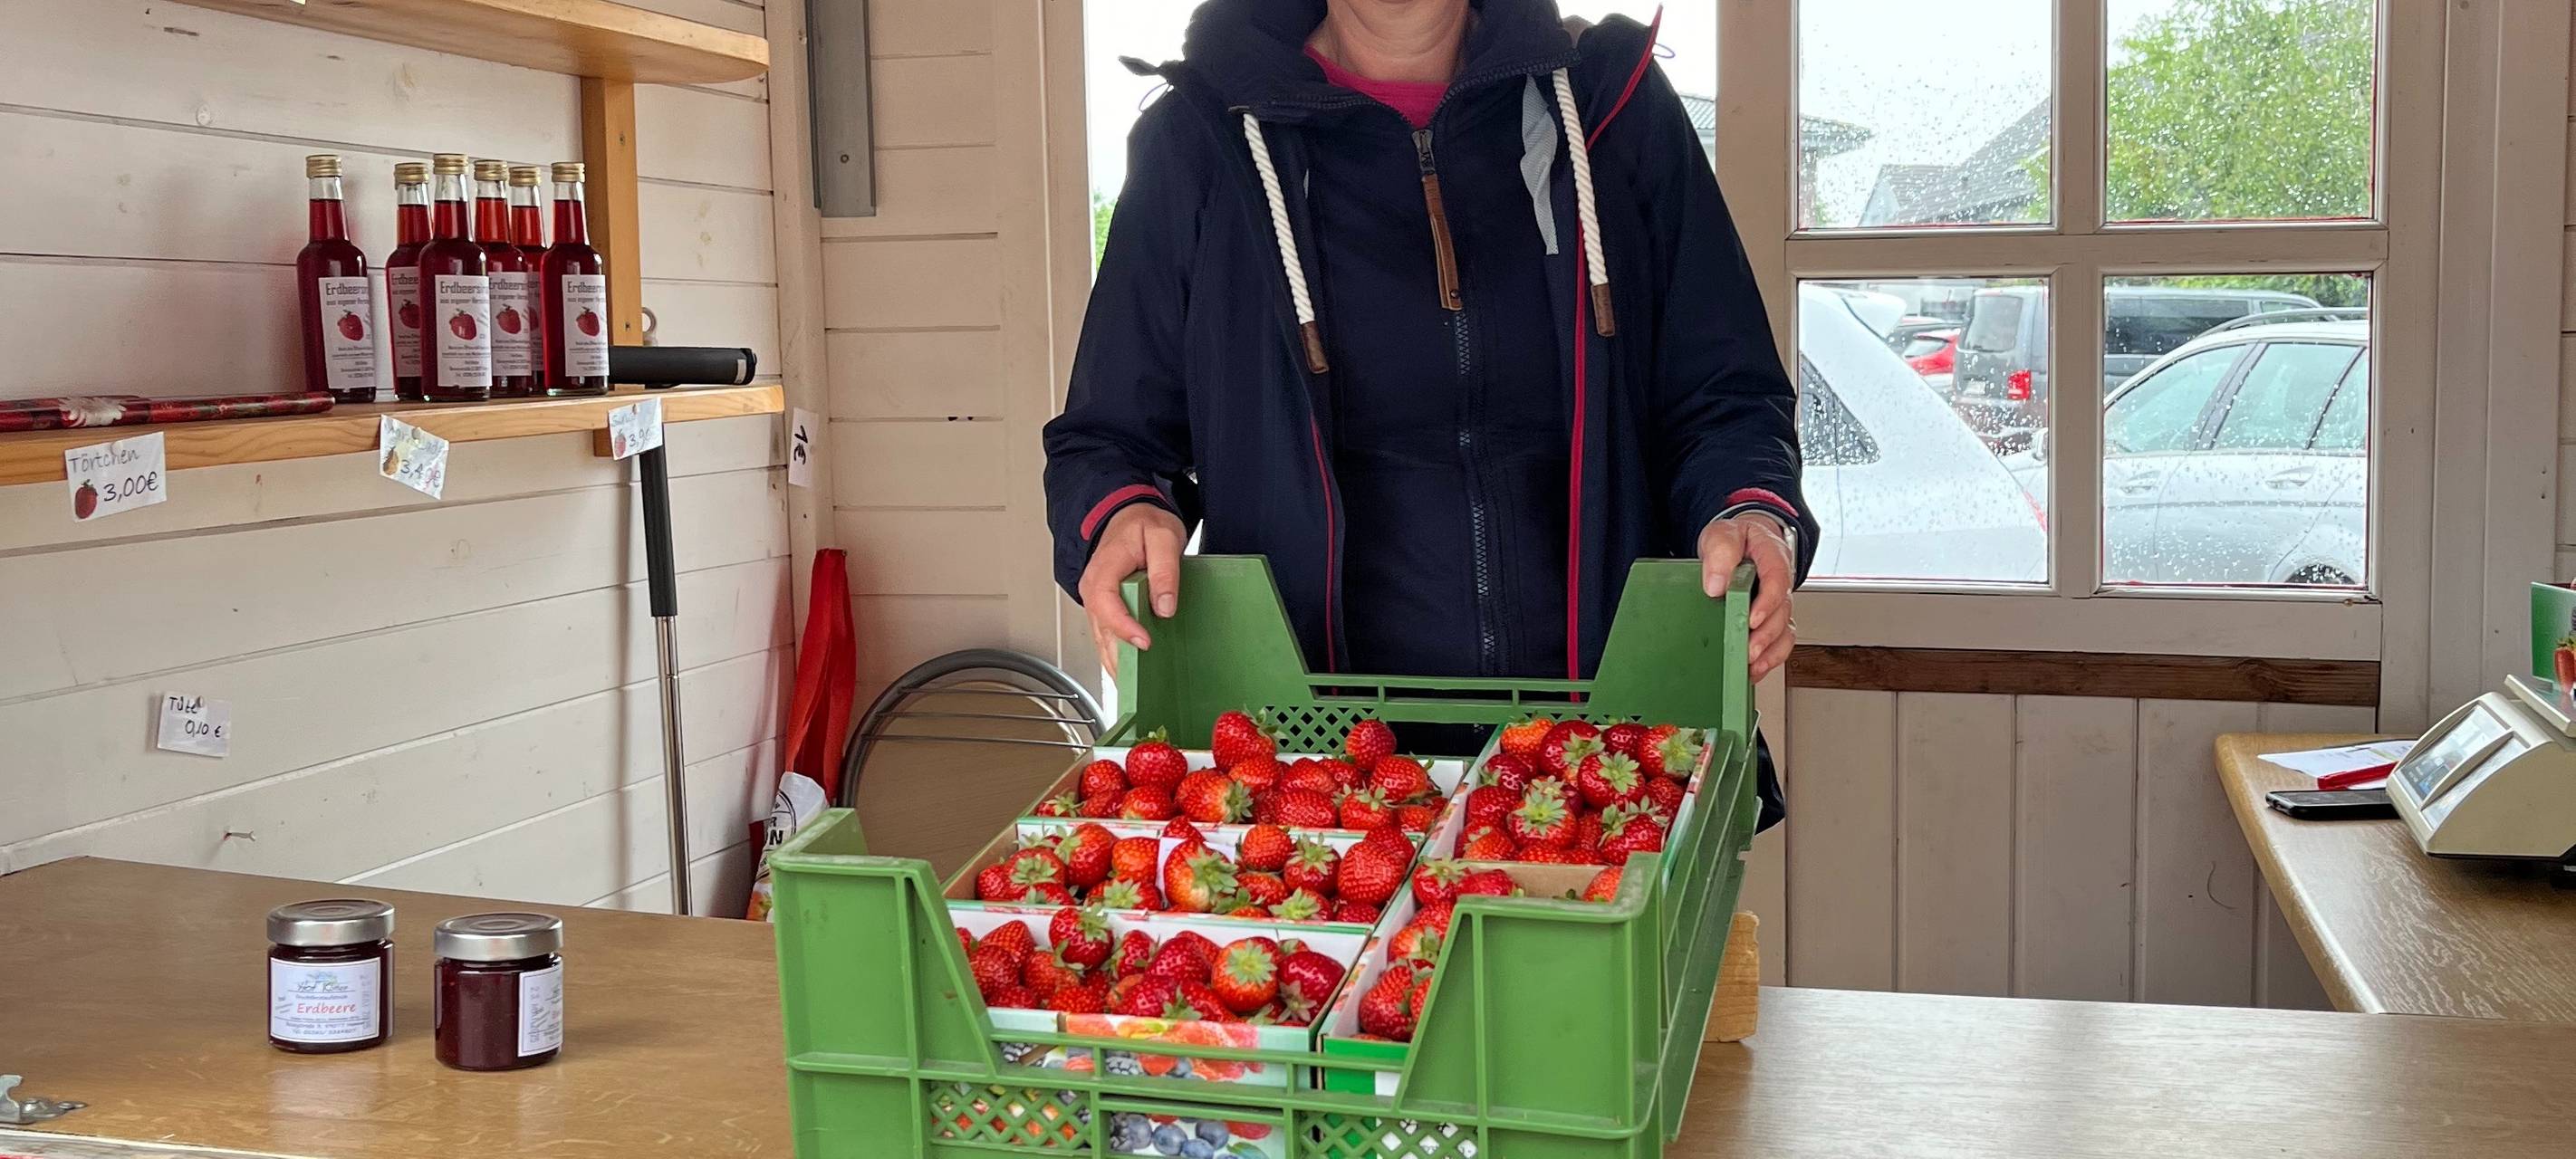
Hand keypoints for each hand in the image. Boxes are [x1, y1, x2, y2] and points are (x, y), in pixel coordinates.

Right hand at [1078, 502, 1186, 677]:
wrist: (1128, 515)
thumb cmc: (1142, 524)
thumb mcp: (1162, 537)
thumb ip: (1164, 570)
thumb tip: (1165, 605)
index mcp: (1103, 570)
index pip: (1106, 605)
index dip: (1124, 627)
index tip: (1145, 642)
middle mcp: (1093, 589)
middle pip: (1101, 631)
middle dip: (1119, 658)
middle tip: (1140, 682)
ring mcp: (1096, 602)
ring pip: (1102, 639)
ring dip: (1117, 663)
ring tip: (1136, 687)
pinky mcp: (1105, 610)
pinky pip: (1107, 637)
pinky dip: (1117, 656)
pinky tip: (1131, 673)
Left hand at [1698, 514, 1795, 681]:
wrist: (1742, 542)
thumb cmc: (1736, 539)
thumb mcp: (1722, 533)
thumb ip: (1720, 552)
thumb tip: (1716, 584)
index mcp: (1772, 555)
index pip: (1777, 579)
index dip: (1768, 602)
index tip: (1752, 619)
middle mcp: (1780, 582)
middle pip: (1782, 611)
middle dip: (1766, 634)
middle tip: (1748, 649)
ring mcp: (1777, 602)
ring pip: (1784, 630)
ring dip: (1769, 650)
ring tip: (1751, 664)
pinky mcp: (1770, 619)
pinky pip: (1779, 642)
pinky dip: (1769, 658)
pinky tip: (1754, 669)